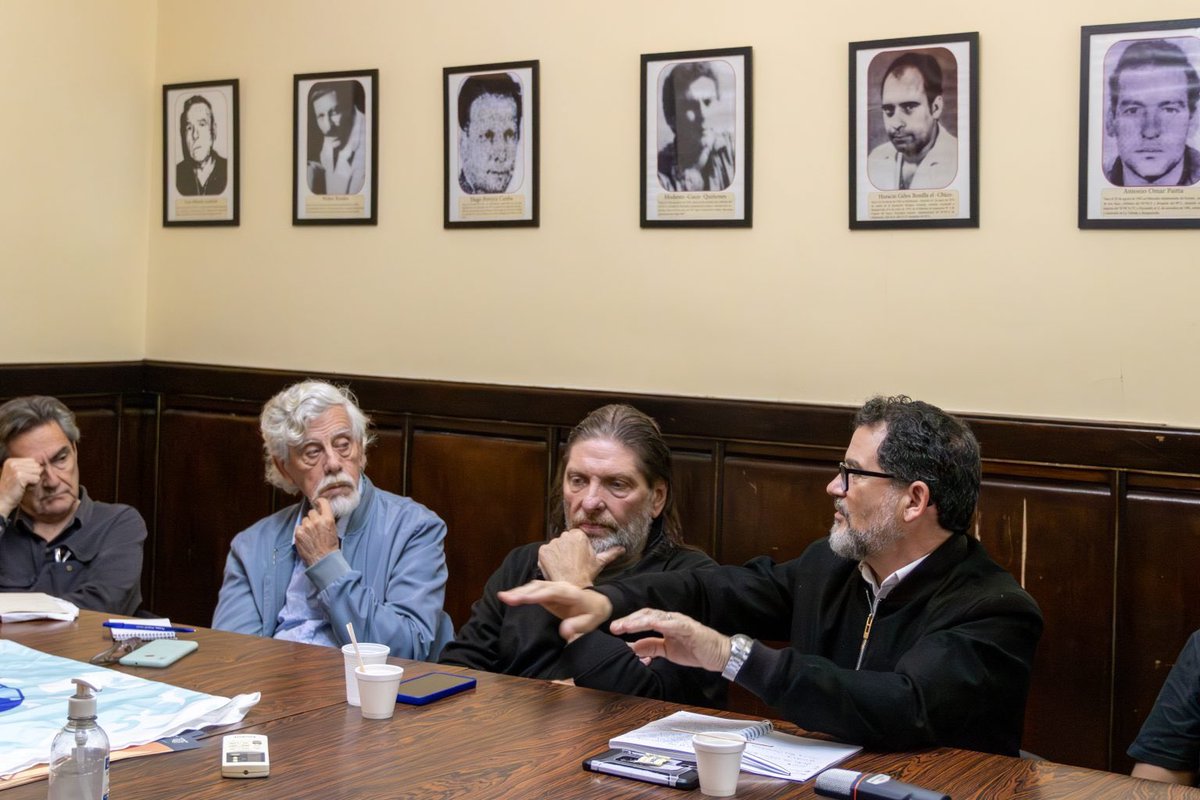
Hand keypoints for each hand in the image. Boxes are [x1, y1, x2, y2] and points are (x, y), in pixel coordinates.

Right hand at [0, 458, 41, 517]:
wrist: (3, 500)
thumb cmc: (13, 488)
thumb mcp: (18, 473)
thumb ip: (28, 467)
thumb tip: (43, 465)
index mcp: (11, 461)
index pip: (33, 461)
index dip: (31, 471)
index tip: (21, 478)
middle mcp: (13, 463)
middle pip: (36, 465)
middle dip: (33, 475)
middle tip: (22, 482)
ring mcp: (16, 469)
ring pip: (38, 472)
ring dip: (33, 480)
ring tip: (23, 485)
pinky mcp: (20, 477)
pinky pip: (37, 478)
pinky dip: (33, 485)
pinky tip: (24, 488)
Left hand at [294, 498, 339, 565]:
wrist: (323, 560)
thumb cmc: (330, 547)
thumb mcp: (334, 530)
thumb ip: (327, 520)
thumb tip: (322, 513)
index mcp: (328, 519)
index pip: (323, 502)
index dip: (319, 502)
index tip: (317, 503)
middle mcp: (317, 521)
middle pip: (311, 512)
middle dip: (313, 517)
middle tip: (315, 526)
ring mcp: (306, 527)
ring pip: (304, 520)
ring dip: (306, 525)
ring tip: (311, 534)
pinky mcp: (298, 533)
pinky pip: (298, 527)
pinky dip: (301, 531)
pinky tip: (306, 538)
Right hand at [498, 580, 612, 639]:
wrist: (597, 603)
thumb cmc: (592, 614)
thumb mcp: (590, 623)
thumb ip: (577, 627)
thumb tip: (564, 632)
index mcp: (572, 594)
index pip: (552, 592)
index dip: (537, 595)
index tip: (523, 599)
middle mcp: (561, 586)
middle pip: (540, 587)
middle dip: (523, 592)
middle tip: (506, 598)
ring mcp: (554, 586)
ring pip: (535, 586)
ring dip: (519, 591)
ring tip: (503, 597)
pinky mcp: (549, 590)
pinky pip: (534, 589)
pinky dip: (521, 592)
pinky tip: (509, 596)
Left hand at [538, 529, 623, 586]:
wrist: (572, 587)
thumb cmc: (586, 574)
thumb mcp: (599, 562)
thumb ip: (611, 553)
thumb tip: (622, 549)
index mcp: (578, 535)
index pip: (574, 536)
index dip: (576, 547)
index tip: (577, 556)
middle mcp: (565, 536)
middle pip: (564, 540)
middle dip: (566, 549)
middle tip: (571, 562)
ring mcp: (553, 543)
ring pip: (554, 546)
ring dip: (557, 554)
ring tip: (563, 566)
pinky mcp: (543, 551)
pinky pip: (545, 552)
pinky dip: (548, 559)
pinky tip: (555, 567)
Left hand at [611, 608, 731, 672]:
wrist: (718, 655)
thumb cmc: (694, 650)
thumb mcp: (667, 651)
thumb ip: (651, 646)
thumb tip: (631, 647)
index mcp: (665, 623)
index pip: (643, 619)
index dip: (628, 623)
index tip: (614, 629)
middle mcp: (670, 619)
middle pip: (646, 615)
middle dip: (629, 621)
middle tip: (614, 627)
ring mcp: (680, 622)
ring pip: (656, 616)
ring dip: (639, 621)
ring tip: (625, 626)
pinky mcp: (690, 628)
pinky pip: (674, 623)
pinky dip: (661, 623)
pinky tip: (650, 624)